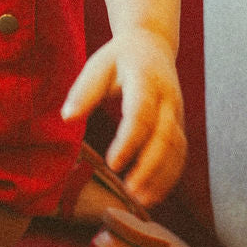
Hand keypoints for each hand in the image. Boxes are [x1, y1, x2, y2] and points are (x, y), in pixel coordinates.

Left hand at [61, 31, 186, 209]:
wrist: (153, 45)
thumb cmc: (119, 58)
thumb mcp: (98, 64)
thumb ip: (84, 91)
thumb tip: (67, 118)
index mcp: (145, 79)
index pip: (140, 113)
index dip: (129, 140)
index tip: (111, 163)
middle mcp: (167, 98)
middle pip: (165, 136)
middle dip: (149, 167)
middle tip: (129, 191)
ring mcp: (177, 112)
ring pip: (177, 149)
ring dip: (161, 177)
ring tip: (140, 201)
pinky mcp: (179, 125)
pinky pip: (180, 153)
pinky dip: (169, 176)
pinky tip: (151, 195)